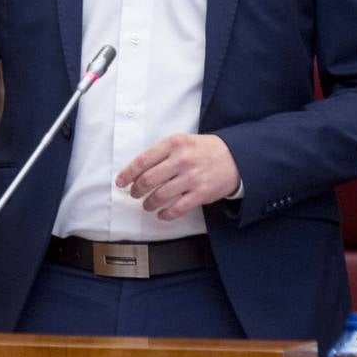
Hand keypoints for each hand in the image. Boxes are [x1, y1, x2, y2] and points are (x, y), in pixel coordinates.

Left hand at [117, 134, 240, 220]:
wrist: (236, 157)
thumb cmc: (205, 149)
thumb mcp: (184, 141)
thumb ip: (163, 152)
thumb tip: (139, 170)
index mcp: (175, 143)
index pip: (143, 160)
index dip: (128, 173)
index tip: (121, 182)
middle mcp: (182, 160)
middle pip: (149, 180)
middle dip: (136, 190)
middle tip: (134, 194)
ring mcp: (191, 178)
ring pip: (160, 196)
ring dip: (149, 203)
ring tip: (147, 205)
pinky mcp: (201, 193)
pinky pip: (177, 209)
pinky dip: (165, 214)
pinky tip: (162, 214)